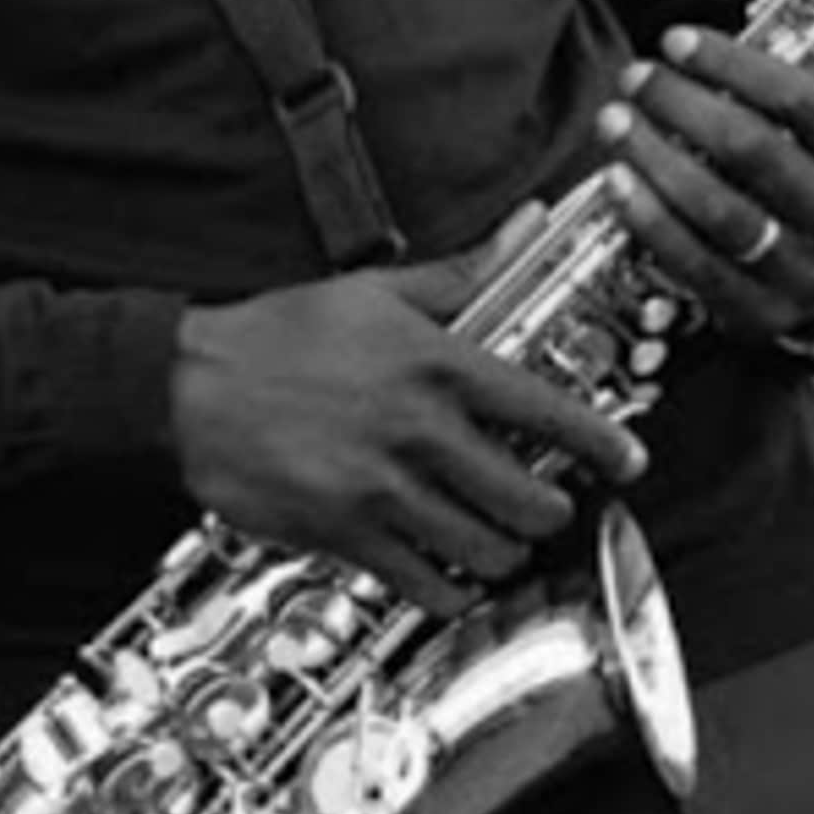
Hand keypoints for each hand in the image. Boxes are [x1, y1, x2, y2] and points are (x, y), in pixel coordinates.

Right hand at [171, 223, 645, 613]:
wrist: (185, 387)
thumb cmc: (276, 336)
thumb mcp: (374, 290)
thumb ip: (461, 273)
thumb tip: (527, 223)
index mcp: (437, 365)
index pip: (549, 412)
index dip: (604, 445)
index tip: (628, 463)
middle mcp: (420, 431)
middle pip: (528, 497)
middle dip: (550, 510)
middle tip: (548, 508)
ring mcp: (384, 490)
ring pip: (485, 548)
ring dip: (505, 552)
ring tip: (502, 542)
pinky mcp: (346, 535)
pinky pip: (426, 584)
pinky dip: (452, 590)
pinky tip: (454, 580)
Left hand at [597, 0, 813, 347]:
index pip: (809, 102)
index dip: (738, 67)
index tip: (677, 38)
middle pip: (759, 154)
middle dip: (686, 110)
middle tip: (632, 77)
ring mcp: (807, 276)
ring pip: (723, 213)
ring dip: (658, 162)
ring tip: (612, 121)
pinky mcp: (760, 316)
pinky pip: (696, 267)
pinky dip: (650, 222)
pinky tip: (615, 183)